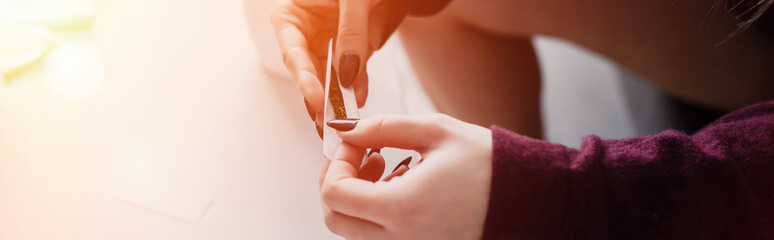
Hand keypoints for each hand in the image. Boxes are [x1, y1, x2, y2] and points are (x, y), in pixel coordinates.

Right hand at [270, 0, 416, 132]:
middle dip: (318, 98)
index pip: (292, 52)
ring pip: (329, 81)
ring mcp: (328, 47)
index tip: (315, 98)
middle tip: (327, 120)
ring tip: (343, 119)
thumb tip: (346, 72)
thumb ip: (351, 31)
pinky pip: (353, 77)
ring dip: (337, 101)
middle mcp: (306, 35)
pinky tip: (359, 99)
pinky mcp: (351, 56)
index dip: (303, 78)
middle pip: (308, 74)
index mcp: (292, 16)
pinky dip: (357, 89)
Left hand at [319, 114, 492, 238]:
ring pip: (355, 230)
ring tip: (390, 169)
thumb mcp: (436, 132)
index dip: (336, 162)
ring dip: (358, 198)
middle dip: (338, 183)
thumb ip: (383, 128)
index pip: (334, 193)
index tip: (357, 144)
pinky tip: (404, 188)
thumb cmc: (490, 167)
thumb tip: (346, 131)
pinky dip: (378, 214)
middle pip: (336, 219)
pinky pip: (380, 238)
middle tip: (362, 157)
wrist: (529, 201)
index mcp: (401, 209)